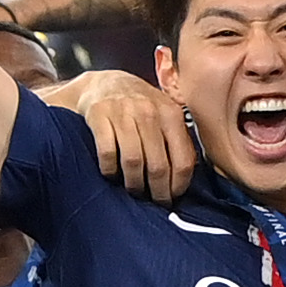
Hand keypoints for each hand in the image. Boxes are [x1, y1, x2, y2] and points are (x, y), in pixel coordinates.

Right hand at [50, 64, 195, 197]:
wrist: (105, 84)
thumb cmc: (140, 107)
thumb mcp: (165, 115)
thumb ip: (178, 140)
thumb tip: (186, 178)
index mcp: (172, 114)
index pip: (183, 160)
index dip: (178, 186)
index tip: (173, 198)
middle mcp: (149, 112)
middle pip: (158, 166)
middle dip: (157, 191)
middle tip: (154, 202)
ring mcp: (123, 113)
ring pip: (133, 162)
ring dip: (134, 184)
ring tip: (134, 190)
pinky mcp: (98, 115)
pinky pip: (107, 152)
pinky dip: (109, 170)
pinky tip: (111, 174)